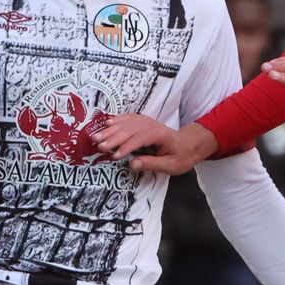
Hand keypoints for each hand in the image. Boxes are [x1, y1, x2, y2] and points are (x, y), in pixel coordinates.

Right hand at [91, 115, 216, 174]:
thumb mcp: (170, 166)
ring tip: (95, 136)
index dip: (126, 146)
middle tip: (98, 146)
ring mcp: (147, 122)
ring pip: (126, 123)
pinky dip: (116, 120)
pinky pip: (128, 118)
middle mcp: (151, 125)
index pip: (139, 139)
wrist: (189, 145)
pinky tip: (106, 123)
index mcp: (159, 135)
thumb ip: (151, 164)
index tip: (114, 155)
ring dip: (110, 130)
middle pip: (129, 129)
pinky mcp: (143, 122)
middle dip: (112, 137)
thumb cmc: (180, 157)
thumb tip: (132, 164)